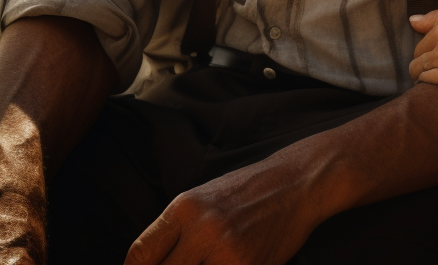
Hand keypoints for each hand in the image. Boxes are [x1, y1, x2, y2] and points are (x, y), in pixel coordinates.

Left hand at [124, 154, 321, 264]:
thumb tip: (152, 264)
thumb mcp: (206, 199)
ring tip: (210, 263)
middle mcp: (201, 228)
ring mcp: (225, 250)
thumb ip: (178, 231)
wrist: (298, 181)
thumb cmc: (250, 191)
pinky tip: (230, 264)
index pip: (140, 255)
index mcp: (184, 207)